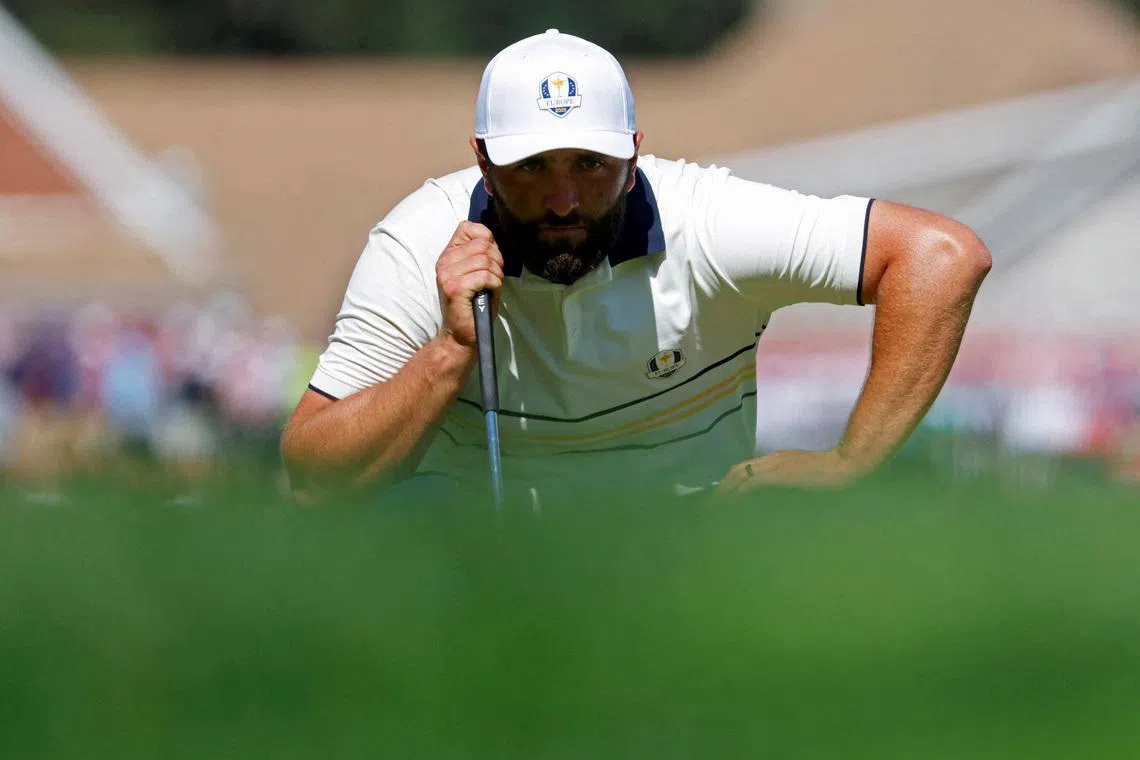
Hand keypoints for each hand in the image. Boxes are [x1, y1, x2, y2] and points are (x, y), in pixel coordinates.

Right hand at [435, 221, 504, 349]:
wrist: (462, 335)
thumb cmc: (475, 304)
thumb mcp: (477, 273)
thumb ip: (481, 253)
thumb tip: (491, 238)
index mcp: (448, 255)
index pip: (468, 227)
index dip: (486, 239)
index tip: (489, 259)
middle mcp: (444, 262)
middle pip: (483, 244)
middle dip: (497, 260)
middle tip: (493, 277)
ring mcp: (448, 275)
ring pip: (486, 260)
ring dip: (496, 275)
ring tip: (490, 287)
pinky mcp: (455, 288)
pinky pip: (486, 275)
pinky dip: (494, 284)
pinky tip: (488, 293)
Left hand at [714, 449, 857, 495]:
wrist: (841, 467)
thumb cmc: (827, 475)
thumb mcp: (800, 477)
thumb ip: (784, 483)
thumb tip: (771, 497)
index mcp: (774, 459)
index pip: (744, 467)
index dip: (729, 481)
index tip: (721, 496)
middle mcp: (770, 459)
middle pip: (736, 470)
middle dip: (722, 487)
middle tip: (713, 505)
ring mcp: (773, 465)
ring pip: (739, 475)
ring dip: (726, 491)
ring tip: (717, 507)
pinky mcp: (777, 474)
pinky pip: (751, 484)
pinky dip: (739, 494)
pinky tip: (732, 505)